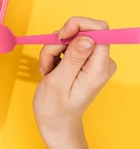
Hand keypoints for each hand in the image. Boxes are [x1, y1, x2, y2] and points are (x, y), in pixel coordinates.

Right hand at [33, 17, 116, 148]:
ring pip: (70, 38)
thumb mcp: (58, 82)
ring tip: (48, 70)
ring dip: (52, 50)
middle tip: (48, 60)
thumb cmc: (55, 107)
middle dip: (58, 41)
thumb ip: (73, 58)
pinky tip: (50, 69)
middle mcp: (100, 61)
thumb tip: (86, 38)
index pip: (99, 29)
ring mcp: (91, 61)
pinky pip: (66, 45)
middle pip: (81, 31)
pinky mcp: (83, 60)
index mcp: (99, 67)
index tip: (61, 36)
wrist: (56, 122)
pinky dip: (53, 54)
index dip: (77, 26)